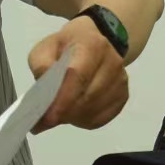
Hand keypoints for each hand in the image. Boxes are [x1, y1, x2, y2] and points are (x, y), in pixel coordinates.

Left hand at [27, 18, 130, 132]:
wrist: (92, 43)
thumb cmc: (65, 48)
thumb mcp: (45, 49)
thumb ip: (41, 66)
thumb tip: (44, 93)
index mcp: (93, 45)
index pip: (78, 76)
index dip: (63, 99)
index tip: (48, 117)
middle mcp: (113, 62)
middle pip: (88, 96)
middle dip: (65, 112)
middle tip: (45, 121)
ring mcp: (120, 80)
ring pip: (95, 110)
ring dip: (73, 118)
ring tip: (57, 115)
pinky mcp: (123, 96)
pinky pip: (102, 117)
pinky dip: (84, 121)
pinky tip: (73, 114)